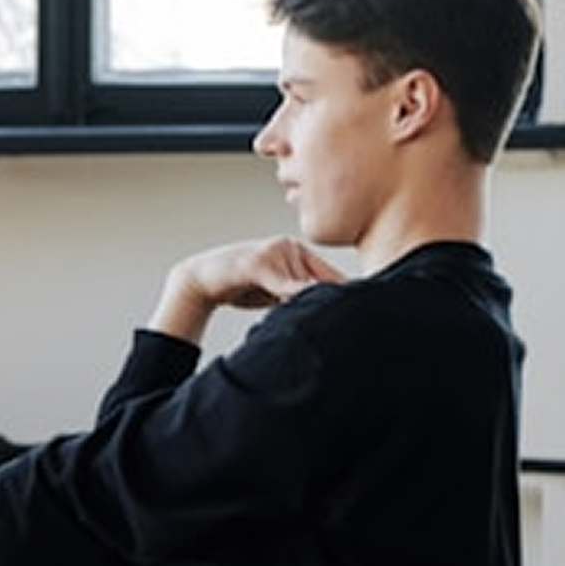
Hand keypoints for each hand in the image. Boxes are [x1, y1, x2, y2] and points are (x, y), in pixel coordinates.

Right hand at [149, 236, 344, 340]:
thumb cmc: (241, 287)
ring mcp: (274, 251)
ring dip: (301, 306)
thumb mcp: (276, 291)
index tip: (364, 309)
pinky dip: (292, 299)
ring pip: (303, 288)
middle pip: (320, 284)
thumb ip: (298, 295)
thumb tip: (329, 311)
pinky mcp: (258, 262)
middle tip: (341, 319)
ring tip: (290, 311)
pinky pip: (284, 287)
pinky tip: (291, 307)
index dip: (345, 295)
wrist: (200, 279)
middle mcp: (290, 246)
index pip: (331, 277)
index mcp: (298, 252)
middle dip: (326, 304)